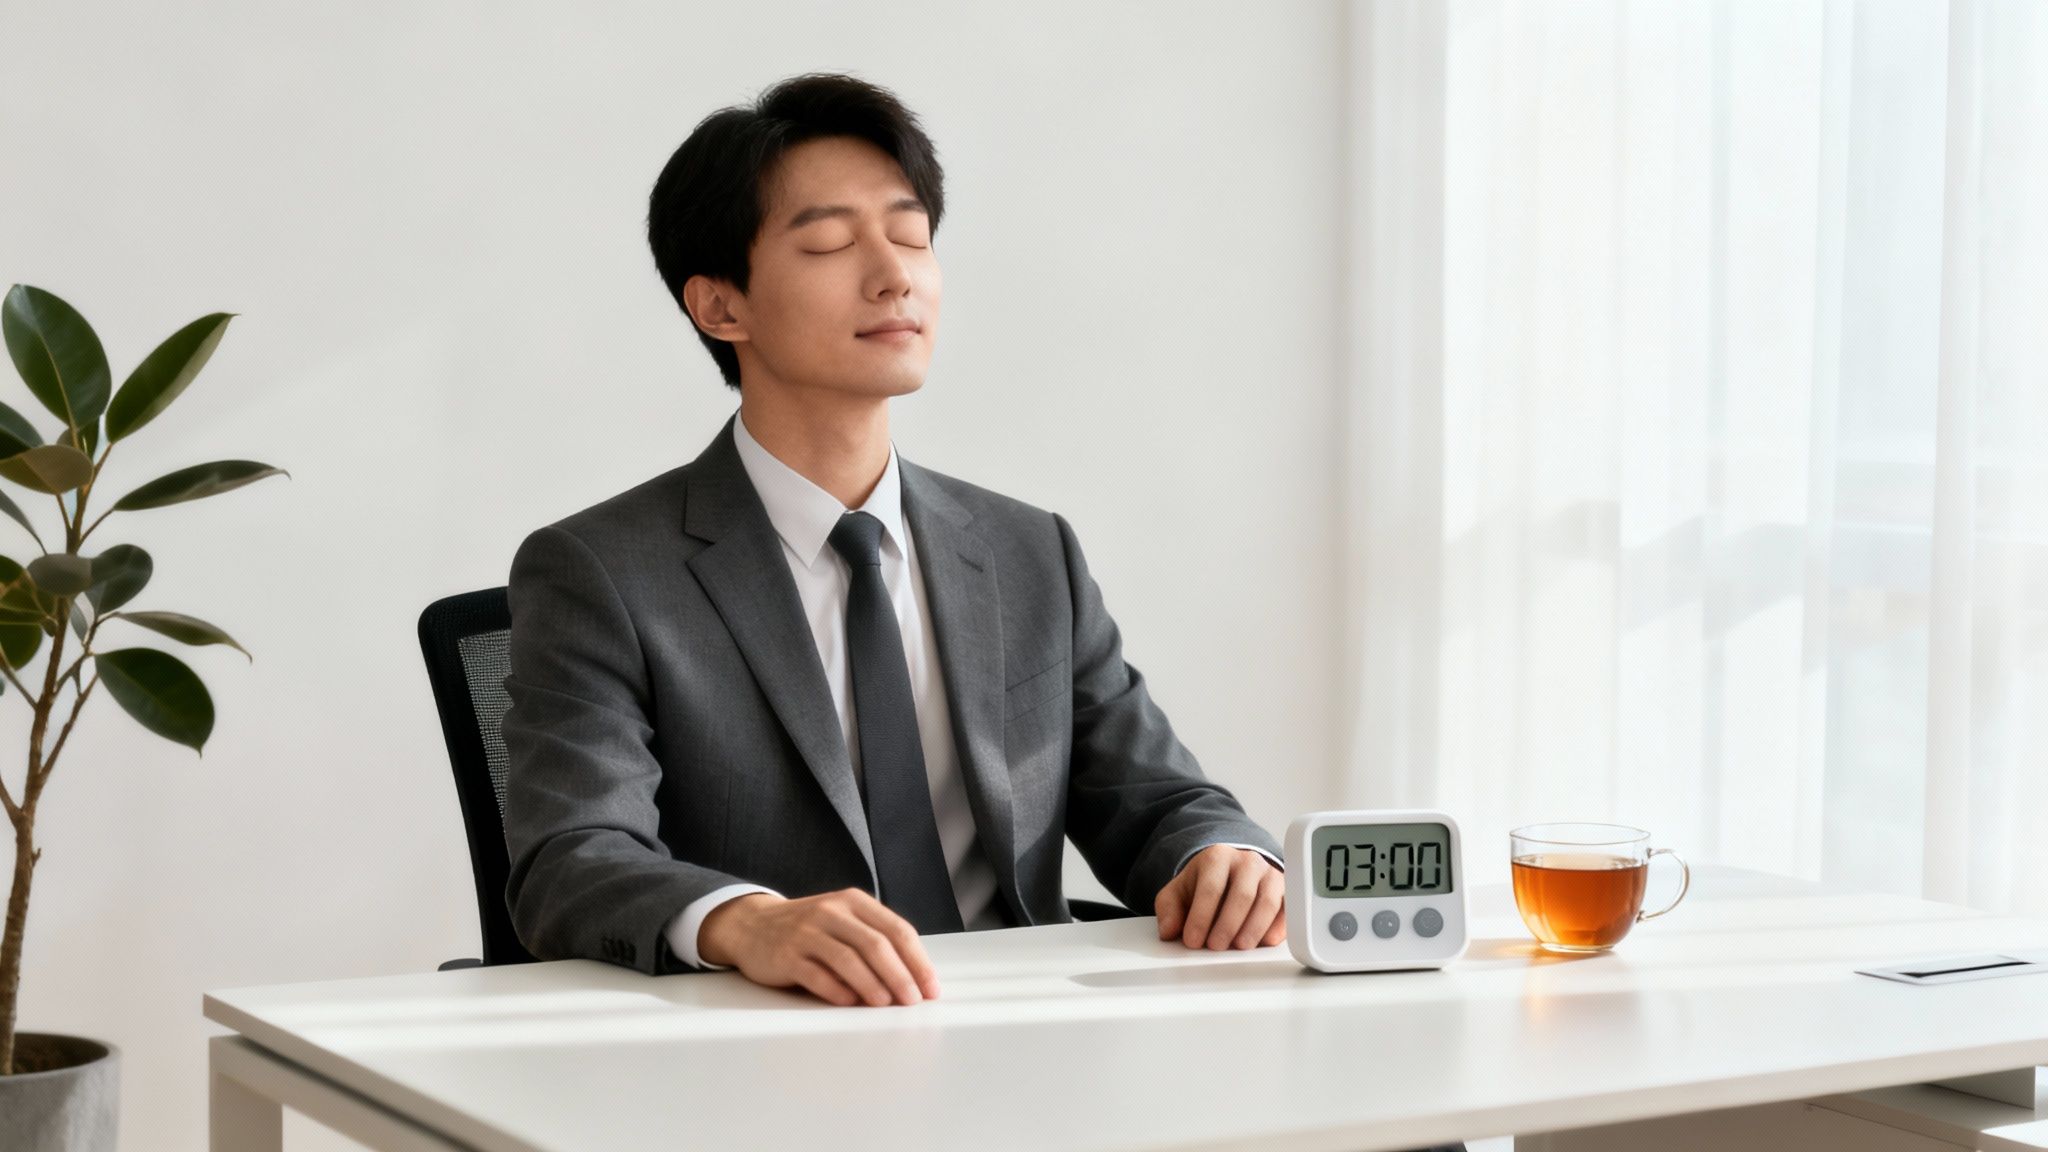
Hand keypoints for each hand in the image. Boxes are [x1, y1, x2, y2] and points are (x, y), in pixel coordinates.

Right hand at [698, 888, 941, 1006]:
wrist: (752, 925)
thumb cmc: (808, 929)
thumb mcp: (843, 921)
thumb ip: (874, 941)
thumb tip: (913, 979)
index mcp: (854, 902)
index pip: (897, 930)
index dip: (918, 961)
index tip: (931, 988)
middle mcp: (832, 912)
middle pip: (876, 945)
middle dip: (900, 976)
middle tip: (913, 1001)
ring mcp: (806, 932)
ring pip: (848, 959)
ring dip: (872, 985)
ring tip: (885, 1005)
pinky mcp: (785, 955)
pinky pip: (816, 975)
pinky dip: (837, 991)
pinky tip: (850, 1003)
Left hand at [1154, 845, 1286, 950]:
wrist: (1231, 873)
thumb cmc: (1204, 885)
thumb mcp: (1179, 893)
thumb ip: (1169, 910)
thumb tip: (1169, 931)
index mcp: (1217, 857)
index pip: (1210, 887)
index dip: (1201, 917)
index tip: (1193, 940)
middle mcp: (1247, 862)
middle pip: (1241, 895)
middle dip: (1227, 925)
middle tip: (1215, 947)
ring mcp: (1270, 874)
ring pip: (1267, 902)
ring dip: (1253, 928)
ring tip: (1239, 946)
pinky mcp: (1286, 891)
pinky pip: (1287, 910)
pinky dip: (1277, 928)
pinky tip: (1263, 942)